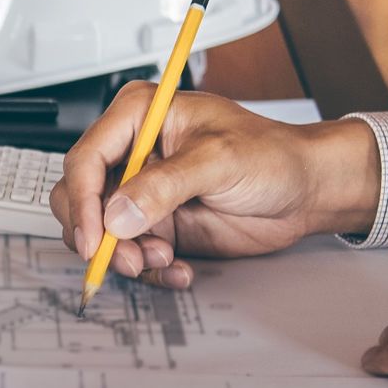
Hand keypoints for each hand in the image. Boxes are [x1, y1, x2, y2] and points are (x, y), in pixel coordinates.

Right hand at [51, 84, 382, 285]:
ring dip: (127, 256)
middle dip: (100, 235)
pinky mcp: (156, 224)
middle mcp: (133, 153)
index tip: (95, 239)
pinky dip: (149, 270)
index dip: (83, 203)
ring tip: (164, 260)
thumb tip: (117, 214)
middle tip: (129, 258)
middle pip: (81, 198)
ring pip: (101, 233)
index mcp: (138, 116)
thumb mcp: (219, 160)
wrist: (307, 192)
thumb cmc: (273, 155)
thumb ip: (165, 185)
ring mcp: (142, 192)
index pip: (86, 159)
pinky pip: (131, 254)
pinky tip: (177, 269)